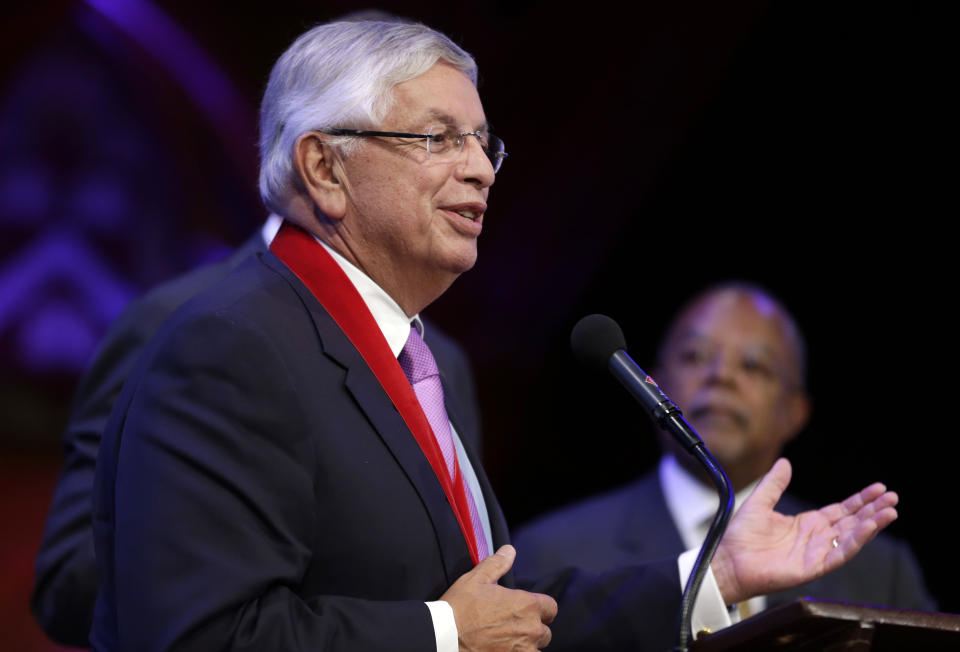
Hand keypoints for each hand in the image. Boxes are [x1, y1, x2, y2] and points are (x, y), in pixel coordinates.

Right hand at [441, 545, 557, 650]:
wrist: (444, 637)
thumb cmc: (459, 609)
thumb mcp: (476, 579)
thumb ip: (497, 564)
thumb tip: (509, 551)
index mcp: (525, 605)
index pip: (551, 608)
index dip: (541, 608)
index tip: (528, 610)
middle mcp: (530, 630)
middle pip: (545, 632)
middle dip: (532, 629)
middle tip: (512, 626)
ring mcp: (522, 651)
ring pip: (535, 650)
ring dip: (525, 646)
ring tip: (506, 641)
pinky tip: (501, 650)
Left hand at [711, 458, 898, 604]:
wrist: (727, 561)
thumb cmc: (740, 537)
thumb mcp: (759, 502)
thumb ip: (774, 484)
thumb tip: (785, 462)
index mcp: (807, 523)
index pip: (841, 510)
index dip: (860, 500)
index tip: (877, 489)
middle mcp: (816, 538)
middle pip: (851, 522)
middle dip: (872, 510)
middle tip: (892, 497)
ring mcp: (816, 553)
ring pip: (851, 537)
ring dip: (871, 525)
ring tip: (889, 511)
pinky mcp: (813, 567)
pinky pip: (840, 554)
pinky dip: (856, 541)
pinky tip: (868, 528)